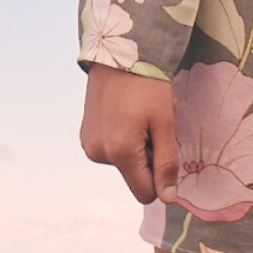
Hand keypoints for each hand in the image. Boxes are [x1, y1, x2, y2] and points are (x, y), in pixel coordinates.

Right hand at [81, 65, 179, 205]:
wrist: (119, 54)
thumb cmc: (148, 87)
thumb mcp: (165, 124)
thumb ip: (166, 163)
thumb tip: (167, 198)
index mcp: (119, 153)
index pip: (146, 193)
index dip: (162, 178)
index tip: (166, 149)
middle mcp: (98, 154)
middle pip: (135, 177)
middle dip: (148, 158)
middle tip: (154, 126)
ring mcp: (89, 144)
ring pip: (124, 163)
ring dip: (137, 148)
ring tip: (140, 117)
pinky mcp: (85, 135)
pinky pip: (111, 151)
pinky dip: (123, 139)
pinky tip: (126, 115)